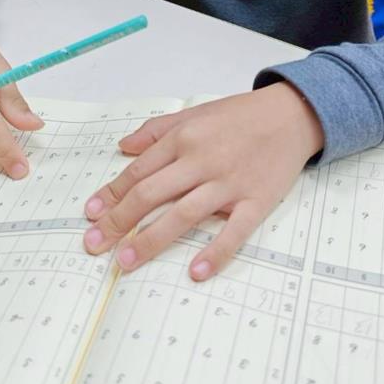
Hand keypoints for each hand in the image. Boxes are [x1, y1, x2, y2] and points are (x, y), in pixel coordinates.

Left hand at [82, 82, 323, 279]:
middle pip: (151, 194)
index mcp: (183, 138)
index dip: (111, 195)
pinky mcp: (256, 201)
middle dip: (118, 222)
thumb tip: (122, 147)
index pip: (138, 172)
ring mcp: (229, 183)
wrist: (292, 115)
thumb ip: (156, 130)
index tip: (91, 216)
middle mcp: (201, 160)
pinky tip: (196, 271)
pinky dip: (216, 252)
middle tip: (94, 245)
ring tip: (125, 262)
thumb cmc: (240, 115)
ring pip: (183, 214)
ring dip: (151, 240)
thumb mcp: (194, 112)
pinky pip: (234, 231)